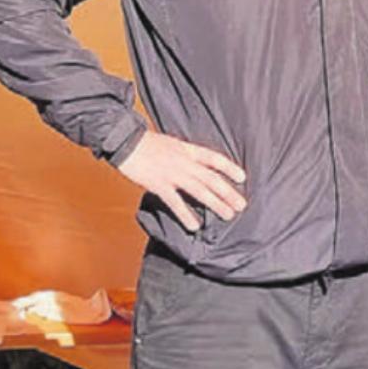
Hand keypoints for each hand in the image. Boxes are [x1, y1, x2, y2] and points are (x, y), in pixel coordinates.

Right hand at [116, 130, 245, 232]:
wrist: (125, 142)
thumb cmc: (146, 144)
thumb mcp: (172, 144)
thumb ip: (185, 155)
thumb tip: (197, 167)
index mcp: (188, 150)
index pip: (214, 158)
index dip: (229, 168)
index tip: (242, 178)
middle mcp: (184, 162)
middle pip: (212, 178)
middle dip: (228, 192)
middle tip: (241, 205)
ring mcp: (172, 173)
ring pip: (200, 190)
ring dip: (216, 204)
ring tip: (228, 215)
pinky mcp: (159, 184)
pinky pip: (175, 202)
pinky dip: (185, 215)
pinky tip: (194, 226)